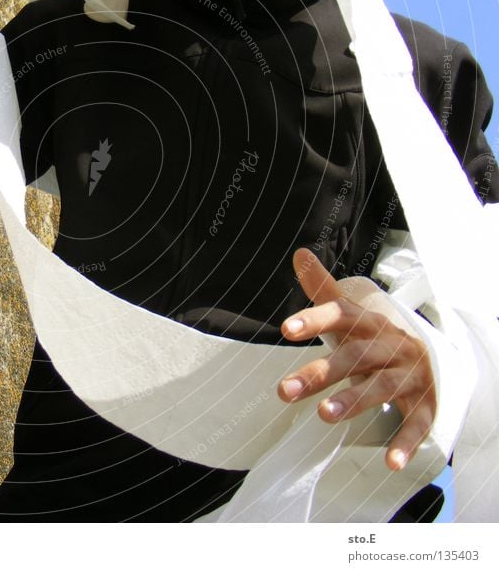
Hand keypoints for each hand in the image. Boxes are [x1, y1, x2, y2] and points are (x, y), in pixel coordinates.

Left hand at [278, 248, 435, 470]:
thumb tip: (299, 252)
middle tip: (283, 391)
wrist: (432, 359)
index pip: (342, 315)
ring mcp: (410, 375)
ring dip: (354, 400)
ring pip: (382, 387)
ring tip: (323, 415)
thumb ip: (323, 289)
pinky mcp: (425, 404)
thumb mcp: (353, 315)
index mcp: (370, 324)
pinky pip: (418, 423)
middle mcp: (390, 346)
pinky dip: (406, 442)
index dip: (315, 320)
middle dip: (320, 372)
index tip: (285, 328)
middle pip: (355, 357)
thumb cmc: (374, 339)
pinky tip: (389, 462)